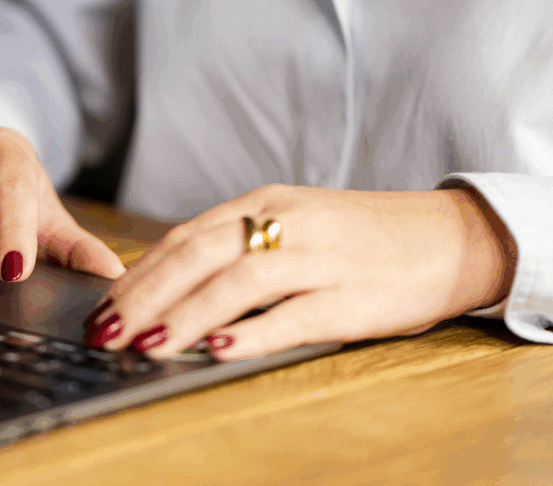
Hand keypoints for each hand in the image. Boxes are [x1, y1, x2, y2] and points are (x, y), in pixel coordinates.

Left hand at [84, 185, 516, 359]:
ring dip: (185, 315)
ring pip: (238, 283)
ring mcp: (321, 259)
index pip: (187, 237)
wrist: (449, 237)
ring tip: (145, 343)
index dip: (140, 272)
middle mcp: (288, 224)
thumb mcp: (295, 223)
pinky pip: (294, 316)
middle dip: (144, 295)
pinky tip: (217, 349)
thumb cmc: (362, 236)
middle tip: (105, 330)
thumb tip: (173, 285)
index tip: (104, 303)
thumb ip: (240, 245)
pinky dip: (252, 334)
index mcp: (267, 203)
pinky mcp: (352, 297)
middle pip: (200, 256)